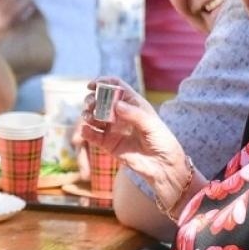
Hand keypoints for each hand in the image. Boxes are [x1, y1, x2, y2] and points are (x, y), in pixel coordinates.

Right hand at [79, 78, 195, 209]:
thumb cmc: (162, 141)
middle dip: (92, 100)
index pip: (116, 87)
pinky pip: (93, 135)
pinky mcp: (108, 144)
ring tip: (89, 118)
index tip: (92, 85)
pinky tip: (86, 130)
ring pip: (94, 117)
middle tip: (90, 105)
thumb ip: (133, 114)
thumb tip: (115, 104)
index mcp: (133, 104)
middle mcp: (121, 114)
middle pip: (101, 101)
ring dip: (88, 115)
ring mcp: (113, 129)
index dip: (103, 83)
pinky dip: (86, 132)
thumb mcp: (151, 124)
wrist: (162, 166)